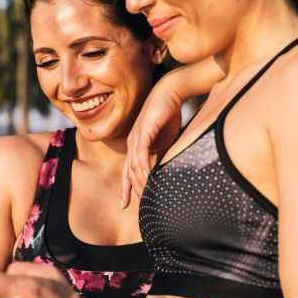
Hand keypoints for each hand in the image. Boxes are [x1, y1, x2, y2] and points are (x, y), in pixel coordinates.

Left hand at [122, 79, 181, 207]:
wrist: (171, 91)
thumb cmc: (169, 113)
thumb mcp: (165, 140)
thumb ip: (161, 154)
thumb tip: (164, 170)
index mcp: (136, 144)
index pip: (127, 170)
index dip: (126, 188)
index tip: (125, 204)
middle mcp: (132, 142)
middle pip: (128, 172)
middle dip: (132, 190)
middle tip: (137, 206)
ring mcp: (137, 136)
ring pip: (133, 165)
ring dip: (139, 182)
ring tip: (145, 197)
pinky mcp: (144, 130)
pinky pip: (141, 152)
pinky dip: (143, 166)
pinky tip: (146, 177)